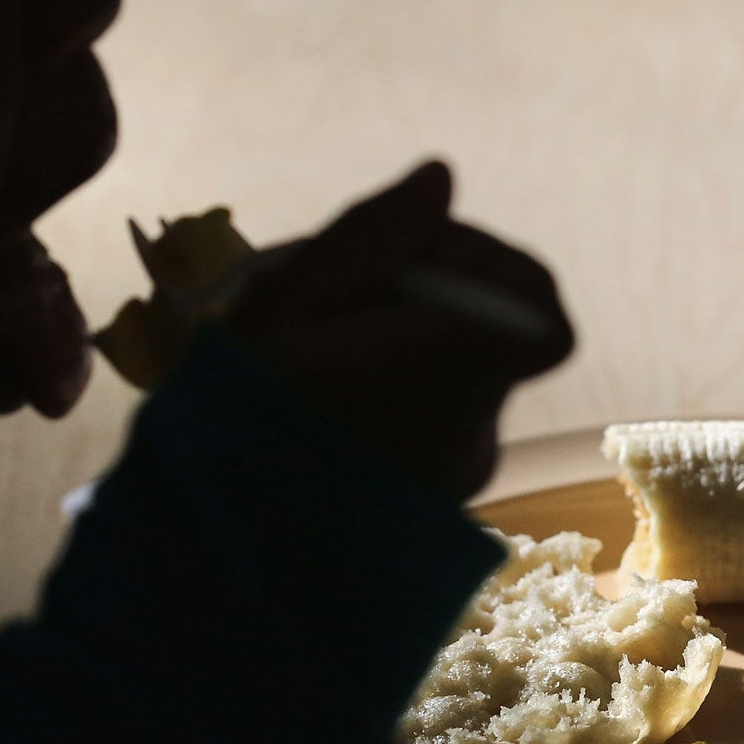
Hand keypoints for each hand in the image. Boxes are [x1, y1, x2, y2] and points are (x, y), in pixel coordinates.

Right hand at [224, 161, 573, 501]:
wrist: (209, 566)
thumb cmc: (230, 431)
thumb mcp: (277, 311)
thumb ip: (367, 238)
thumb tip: (439, 177)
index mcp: (447, 375)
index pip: (534, 301)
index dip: (482, 260)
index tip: (400, 261)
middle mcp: (474, 430)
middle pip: (492, 323)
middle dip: (420, 290)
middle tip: (327, 301)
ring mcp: (460, 473)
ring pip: (461, 365)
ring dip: (400, 336)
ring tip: (309, 348)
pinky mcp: (438, 500)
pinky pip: (437, 413)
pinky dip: (394, 385)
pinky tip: (322, 394)